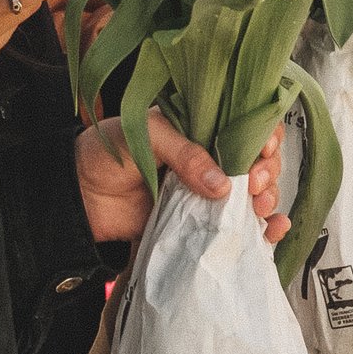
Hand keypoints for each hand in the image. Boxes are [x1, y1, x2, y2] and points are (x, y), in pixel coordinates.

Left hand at [74, 111, 289, 246]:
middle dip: (266, 172)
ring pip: (255, 193)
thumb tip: (224, 185)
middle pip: (258, 160)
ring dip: (268, 199)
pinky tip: (274, 230)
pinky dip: (263, 229)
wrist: (79, 197)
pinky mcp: (201, 223)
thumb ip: (184, 154)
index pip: (244, 123)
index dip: (262, 135)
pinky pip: (238, 226)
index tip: (261, 151)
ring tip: (258, 207)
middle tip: (252, 184)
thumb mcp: (145, 135)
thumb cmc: (107, 152)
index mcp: (199, 126)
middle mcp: (210, 157)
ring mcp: (208, 192)